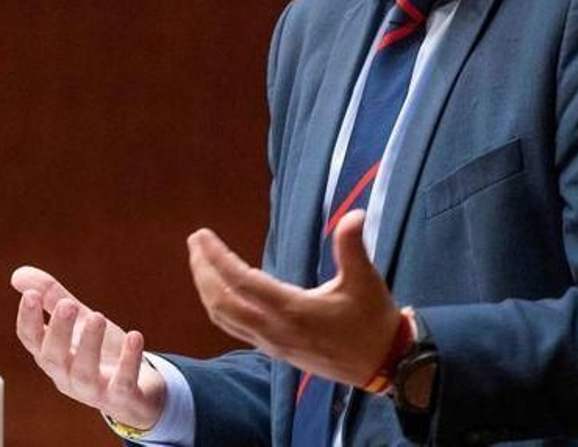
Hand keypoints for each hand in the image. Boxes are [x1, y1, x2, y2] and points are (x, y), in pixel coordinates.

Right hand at [11, 266, 167, 430]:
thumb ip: (52, 297)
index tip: (30, 295)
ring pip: (84, 373)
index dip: (28, 319)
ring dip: (89, 344)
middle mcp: (67, 375)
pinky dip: (128, 361)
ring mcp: (94, 390)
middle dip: (58, 331)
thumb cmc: (100, 351)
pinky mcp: (122, 397)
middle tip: (67, 304)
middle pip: (53, 358)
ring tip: (97, 317)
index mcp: (52, 355)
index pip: (31, 340)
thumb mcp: (78, 320)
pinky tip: (134, 336)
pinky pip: (123, 384)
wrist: (137, 390)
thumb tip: (17, 274)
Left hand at [187, 209, 402, 386]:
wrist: (382, 364)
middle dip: (202, 270)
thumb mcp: (366, 280)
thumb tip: (355, 213)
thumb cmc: (373, 320)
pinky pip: (235, 327)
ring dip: (206, 288)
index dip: (218, 257)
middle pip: (222, 302)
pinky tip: (219, 289)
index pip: (242, 282)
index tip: (203, 235)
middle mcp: (275, 330)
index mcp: (293, 311)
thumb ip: (352, 246)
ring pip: (224, 318)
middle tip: (194, 241)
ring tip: (199, 261)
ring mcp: (272, 343)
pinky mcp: (275, 350)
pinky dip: (219, 305)